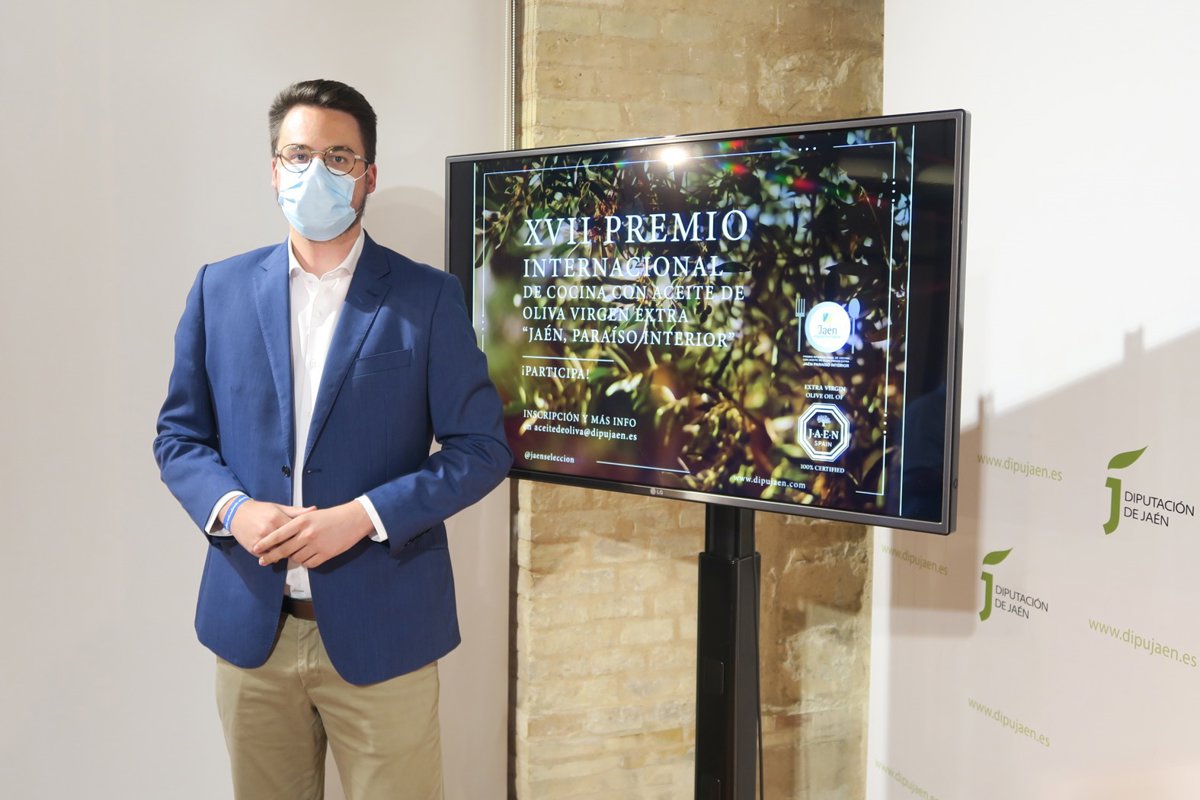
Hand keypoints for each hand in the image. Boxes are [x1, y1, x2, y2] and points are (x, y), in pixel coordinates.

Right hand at [220, 497, 313, 554]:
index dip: (303, 535)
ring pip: (278, 553)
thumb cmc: (261, 509)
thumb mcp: (279, 507)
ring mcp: (259, 540)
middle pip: (288, 544)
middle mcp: (268, 530)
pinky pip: (268, 557)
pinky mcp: (252, 548)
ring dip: (285, 554)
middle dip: (296, 546)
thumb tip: (315, 509)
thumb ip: (297, 511)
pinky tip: (278, 554)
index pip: (296, 531)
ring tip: (292, 552)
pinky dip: (273, 557)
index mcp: (276, 518)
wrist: (236, 513)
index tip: (308, 537)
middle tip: (302, 547)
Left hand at [252, 501, 374, 568]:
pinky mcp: (325, 554)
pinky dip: (305, 562)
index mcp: (301, 521)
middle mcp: (307, 534)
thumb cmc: (330, 516)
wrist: (353, 519)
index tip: (255, 548)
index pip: (277, 534)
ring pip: (296, 558)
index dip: (264, 543)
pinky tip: (307, 557)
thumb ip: (295, 525)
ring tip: (294, 553)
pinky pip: (309, 563)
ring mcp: (316, 545)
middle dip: (270, 556)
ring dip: (293, 558)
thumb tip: (279, 537)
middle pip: (283, 550)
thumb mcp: (311, 515)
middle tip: (262, 561)